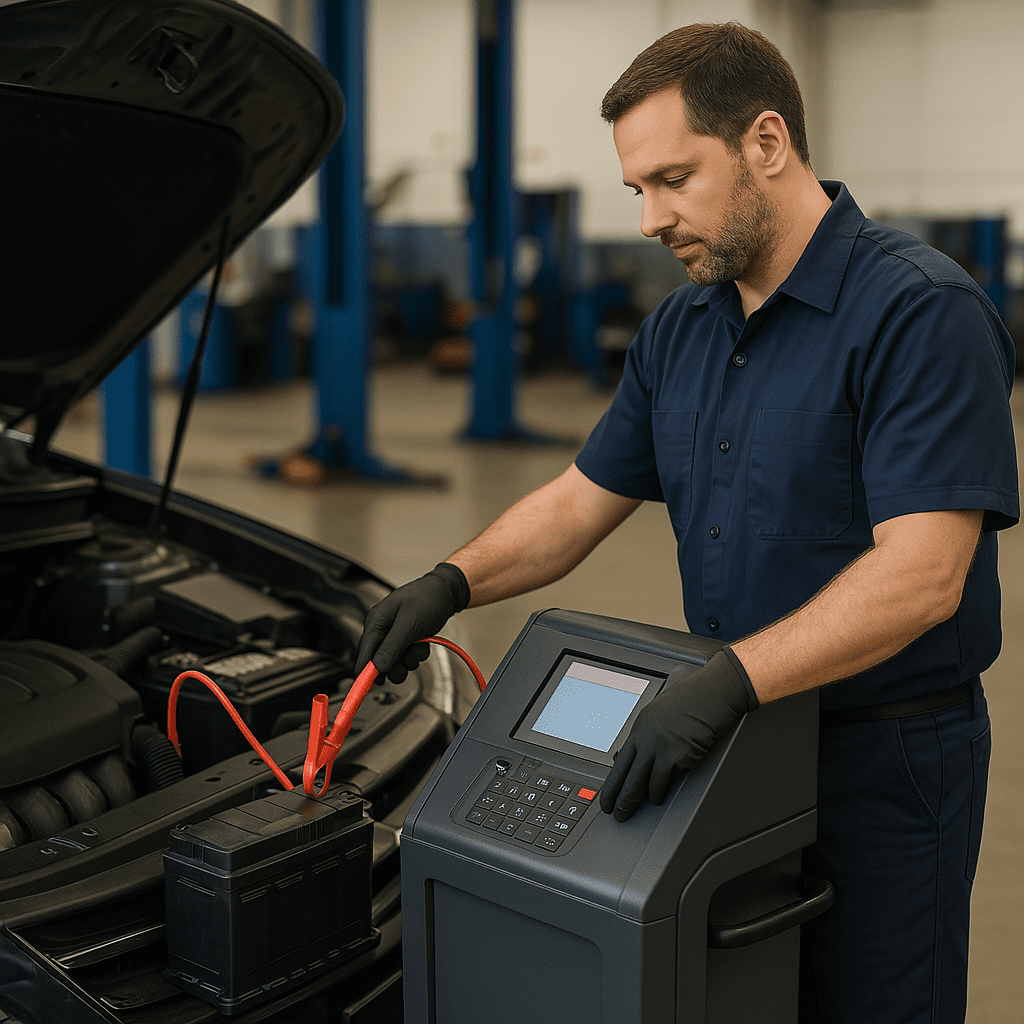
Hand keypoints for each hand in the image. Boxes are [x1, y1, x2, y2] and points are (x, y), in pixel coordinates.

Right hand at [354, 563, 469, 683]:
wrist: (447, 591)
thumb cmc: (427, 599)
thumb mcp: (409, 624)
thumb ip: (392, 646)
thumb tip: (378, 667)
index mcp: (376, 621)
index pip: (364, 652)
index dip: (365, 672)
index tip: (369, 687)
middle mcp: (382, 629)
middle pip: (379, 661)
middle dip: (396, 665)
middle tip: (408, 662)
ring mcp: (394, 634)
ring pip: (396, 661)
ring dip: (409, 659)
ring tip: (419, 645)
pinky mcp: (406, 637)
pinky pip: (408, 655)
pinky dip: (417, 653)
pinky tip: (423, 642)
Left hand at [600, 648, 757, 820]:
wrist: (712, 691)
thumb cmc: (689, 699)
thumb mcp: (657, 713)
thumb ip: (644, 734)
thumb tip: (627, 755)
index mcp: (639, 728)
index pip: (619, 763)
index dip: (611, 786)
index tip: (606, 799)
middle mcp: (647, 738)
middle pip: (629, 778)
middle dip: (622, 801)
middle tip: (619, 814)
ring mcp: (663, 747)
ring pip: (647, 784)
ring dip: (646, 799)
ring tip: (646, 806)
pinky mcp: (681, 755)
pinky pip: (669, 781)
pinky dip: (665, 791)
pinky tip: (664, 794)